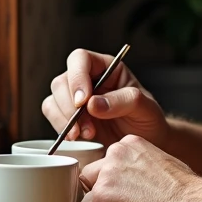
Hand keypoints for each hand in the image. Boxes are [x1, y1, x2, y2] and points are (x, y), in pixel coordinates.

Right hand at [42, 49, 169, 147]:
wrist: (148, 142)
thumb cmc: (148, 119)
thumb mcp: (145, 108)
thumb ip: (122, 101)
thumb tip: (92, 104)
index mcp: (106, 67)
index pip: (81, 59)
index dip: (77, 77)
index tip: (83, 102)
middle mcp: (88, 79)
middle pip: (62, 81)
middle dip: (70, 106)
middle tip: (87, 127)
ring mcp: (76, 98)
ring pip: (53, 100)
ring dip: (65, 120)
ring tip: (88, 135)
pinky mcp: (70, 117)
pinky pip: (53, 117)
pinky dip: (62, 128)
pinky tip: (78, 137)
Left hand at [78, 135, 201, 201]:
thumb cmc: (185, 195)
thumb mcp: (163, 164)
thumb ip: (141, 167)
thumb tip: (134, 181)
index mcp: (130, 144)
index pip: (108, 163)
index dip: (117, 184)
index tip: (133, 196)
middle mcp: (115, 154)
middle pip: (92, 177)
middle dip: (105, 195)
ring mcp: (105, 176)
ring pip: (88, 195)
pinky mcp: (99, 199)